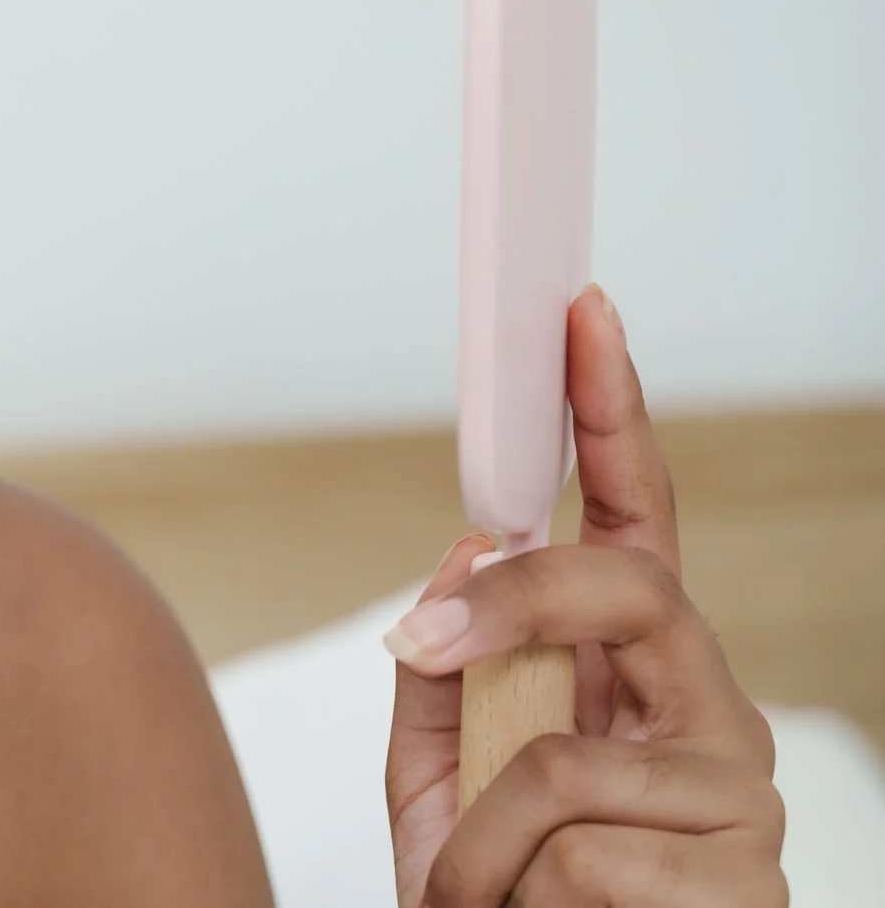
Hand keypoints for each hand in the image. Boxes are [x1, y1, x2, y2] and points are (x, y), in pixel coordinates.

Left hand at [384, 286, 785, 906]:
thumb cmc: (496, 901)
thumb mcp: (437, 781)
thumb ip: (446, 669)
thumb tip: (470, 545)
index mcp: (634, 676)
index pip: (633, 524)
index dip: (612, 415)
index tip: (580, 317)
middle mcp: (706, 715)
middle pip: (628, 588)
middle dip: (513, 604)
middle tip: (423, 643)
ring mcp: (738, 799)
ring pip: (561, 759)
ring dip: (476, 842)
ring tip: (486, 899)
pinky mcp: (743, 882)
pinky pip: (573, 852)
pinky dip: (506, 897)